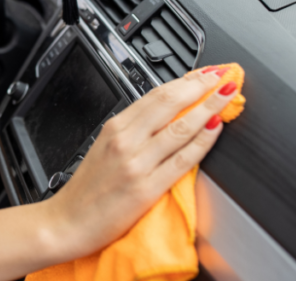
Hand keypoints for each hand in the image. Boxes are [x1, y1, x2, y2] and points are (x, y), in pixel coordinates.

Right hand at [41, 68, 236, 260]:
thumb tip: (165, 117)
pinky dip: (203, 140)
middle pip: (170, 103)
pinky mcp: (147, 187)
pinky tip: (216, 129)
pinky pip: (182, 159)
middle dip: (201, 85)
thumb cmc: (86, 190)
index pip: (156, 95)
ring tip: (228, 95)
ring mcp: (137, 163)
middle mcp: (125, 140)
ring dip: (209, 107)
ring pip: (180, 126)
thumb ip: (132, 132)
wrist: (67, 222)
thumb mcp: (103, 148)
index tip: (205, 73)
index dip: (185, 80)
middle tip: (223, 75)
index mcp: (114, 128)